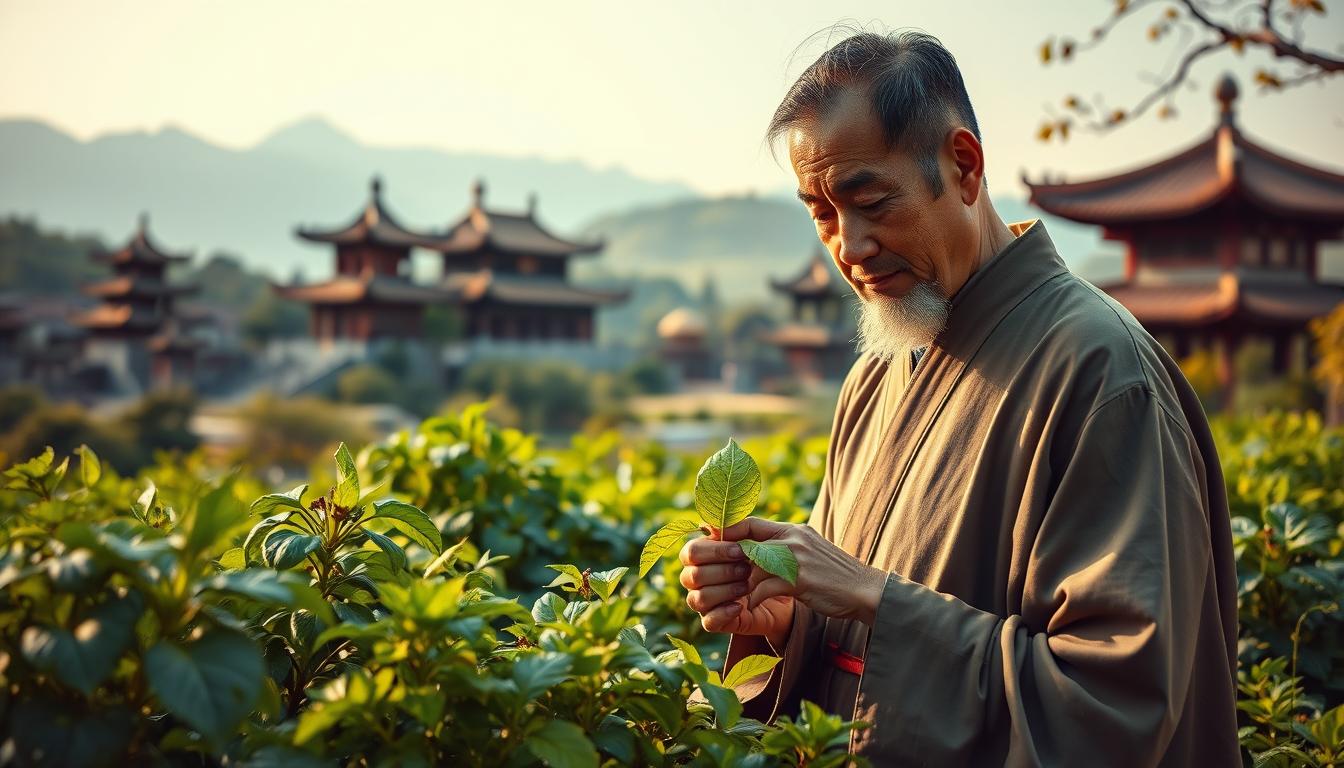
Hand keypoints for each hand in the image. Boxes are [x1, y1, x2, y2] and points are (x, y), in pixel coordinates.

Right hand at [679, 536, 794, 647]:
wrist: (789, 588)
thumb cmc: (771, 558)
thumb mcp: (764, 537)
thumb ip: (741, 526)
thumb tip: (711, 526)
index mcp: (703, 555)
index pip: (691, 552)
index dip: (713, 551)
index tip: (740, 551)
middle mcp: (698, 578)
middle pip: (691, 576)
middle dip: (722, 572)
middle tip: (746, 569)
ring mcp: (705, 602)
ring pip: (697, 599)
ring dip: (724, 591)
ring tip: (748, 585)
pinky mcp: (717, 622)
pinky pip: (708, 622)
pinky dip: (724, 612)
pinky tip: (741, 605)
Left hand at [720, 517, 886, 625]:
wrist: (865, 589)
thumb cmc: (835, 575)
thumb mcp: (809, 551)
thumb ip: (785, 546)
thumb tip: (757, 549)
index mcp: (794, 530)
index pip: (751, 522)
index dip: (729, 531)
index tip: (713, 541)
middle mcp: (793, 539)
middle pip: (746, 543)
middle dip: (728, 559)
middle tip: (714, 573)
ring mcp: (796, 558)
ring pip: (752, 566)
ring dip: (742, 583)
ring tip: (735, 594)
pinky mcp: (800, 579)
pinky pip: (764, 587)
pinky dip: (755, 598)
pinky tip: (752, 606)